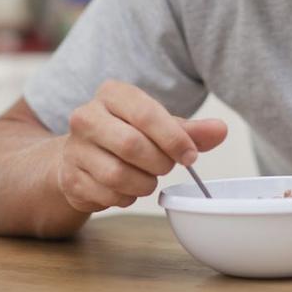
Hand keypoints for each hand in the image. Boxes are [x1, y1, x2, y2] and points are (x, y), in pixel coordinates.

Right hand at [57, 79, 227, 212]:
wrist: (80, 156)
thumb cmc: (126, 135)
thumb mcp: (157, 127)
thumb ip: (189, 130)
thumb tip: (221, 130)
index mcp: (111, 94)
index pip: (145, 113)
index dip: (173, 138)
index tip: (190, 156)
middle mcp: (86, 116)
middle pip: (132, 145)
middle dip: (158, 163)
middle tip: (165, 167)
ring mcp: (74, 148)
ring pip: (119, 175)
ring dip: (143, 184)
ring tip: (146, 178)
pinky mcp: (70, 178)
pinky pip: (108, 195)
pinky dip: (126, 198)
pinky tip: (125, 188)